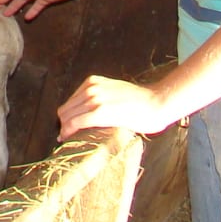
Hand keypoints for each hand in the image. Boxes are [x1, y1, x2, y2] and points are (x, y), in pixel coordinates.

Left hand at [56, 74, 175, 140]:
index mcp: (93, 82)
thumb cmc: (140, 101)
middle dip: (64, 124)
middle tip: (67, 136)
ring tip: (68, 139)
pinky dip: (68, 132)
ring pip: (66, 116)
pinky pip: (74, 123)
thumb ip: (100, 98)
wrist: (156, 102)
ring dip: (65, 129)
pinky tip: (68, 139)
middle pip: (65, 109)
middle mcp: (91, 88)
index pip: (70, 101)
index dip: (67, 116)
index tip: (68, 127)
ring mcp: (94, 99)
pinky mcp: (99, 112)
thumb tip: (89, 114)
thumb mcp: (114, 92)